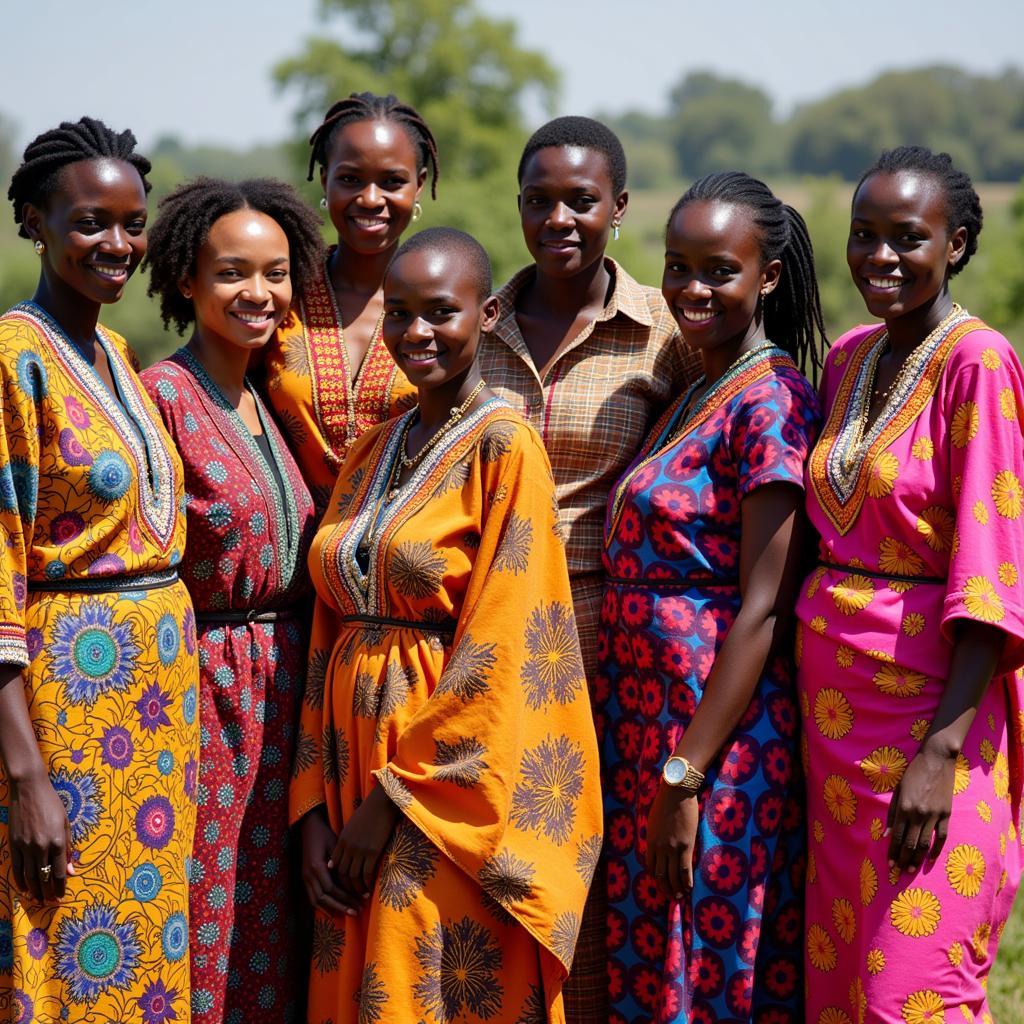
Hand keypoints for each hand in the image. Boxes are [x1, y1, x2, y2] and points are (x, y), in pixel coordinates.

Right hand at [9, 771, 74, 902]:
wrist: (29, 790)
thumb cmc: (52, 804)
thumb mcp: (65, 823)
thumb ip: (68, 847)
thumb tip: (72, 870)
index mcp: (58, 840)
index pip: (60, 871)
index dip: (61, 886)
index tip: (62, 896)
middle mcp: (42, 846)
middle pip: (44, 877)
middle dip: (48, 892)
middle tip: (51, 902)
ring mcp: (26, 847)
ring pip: (29, 876)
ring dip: (34, 890)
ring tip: (38, 900)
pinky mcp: (13, 845)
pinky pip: (16, 868)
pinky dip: (20, 881)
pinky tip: (24, 889)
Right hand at [300, 806, 358, 915]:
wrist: (309, 828)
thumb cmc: (324, 835)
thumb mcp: (335, 844)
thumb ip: (340, 862)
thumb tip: (352, 880)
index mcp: (316, 866)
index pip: (331, 889)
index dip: (345, 897)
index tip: (360, 902)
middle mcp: (308, 875)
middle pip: (324, 898)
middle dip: (341, 906)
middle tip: (356, 912)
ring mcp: (305, 878)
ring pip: (316, 901)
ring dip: (332, 909)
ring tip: (348, 913)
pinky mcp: (305, 879)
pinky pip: (312, 898)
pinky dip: (322, 907)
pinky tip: (333, 911)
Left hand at [329, 785, 400, 900]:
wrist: (382, 803)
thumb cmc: (369, 813)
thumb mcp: (350, 827)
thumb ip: (342, 844)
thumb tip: (333, 862)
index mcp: (342, 840)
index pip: (335, 865)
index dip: (337, 878)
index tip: (342, 886)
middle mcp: (348, 847)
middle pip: (342, 874)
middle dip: (346, 888)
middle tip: (352, 896)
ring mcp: (360, 850)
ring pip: (353, 876)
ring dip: (356, 889)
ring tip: (361, 896)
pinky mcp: (373, 851)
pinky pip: (366, 872)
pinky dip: (366, 883)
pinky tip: (369, 888)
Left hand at [645, 782, 699, 898]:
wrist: (676, 793)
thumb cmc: (664, 803)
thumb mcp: (653, 822)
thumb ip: (654, 836)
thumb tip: (657, 846)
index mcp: (650, 841)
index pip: (650, 867)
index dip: (656, 878)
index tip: (661, 884)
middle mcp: (660, 848)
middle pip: (661, 875)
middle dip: (665, 889)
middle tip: (671, 897)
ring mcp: (673, 848)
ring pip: (673, 876)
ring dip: (676, 889)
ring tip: (680, 897)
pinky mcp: (686, 846)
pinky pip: (685, 869)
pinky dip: (687, 881)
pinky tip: (689, 888)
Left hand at [886, 744, 954, 872]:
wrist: (936, 760)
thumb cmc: (912, 773)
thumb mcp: (897, 790)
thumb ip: (892, 813)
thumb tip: (887, 834)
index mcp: (904, 807)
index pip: (897, 835)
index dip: (893, 851)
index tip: (889, 863)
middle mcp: (918, 814)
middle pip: (910, 843)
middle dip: (903, 859)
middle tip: (897, 872)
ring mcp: (934, 815)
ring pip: (925, 843)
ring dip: (917, 858)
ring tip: (910, 869)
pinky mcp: (946, 814)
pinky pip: (941, 836)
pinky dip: (936, 849)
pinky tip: (930, 859)